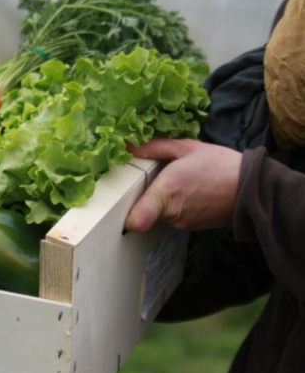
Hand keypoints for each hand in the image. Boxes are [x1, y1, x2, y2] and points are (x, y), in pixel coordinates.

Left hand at [125, 139, 242, 232]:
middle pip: (141, 210)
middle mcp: (170, 212)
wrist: (253, 190)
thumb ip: (155, 147)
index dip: (124, 215)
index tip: (119, 203)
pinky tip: (187, 192)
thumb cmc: (221, 165)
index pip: (136, 220)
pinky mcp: (189, 227)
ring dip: (159, 200)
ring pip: (157, 213)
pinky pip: (172, 216)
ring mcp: (180, 222)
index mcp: (167, 191)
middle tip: (148, 180)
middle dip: (141, 196)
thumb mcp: (187, 148)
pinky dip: (173, 206)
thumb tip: (128, 144)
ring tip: (175, 183)